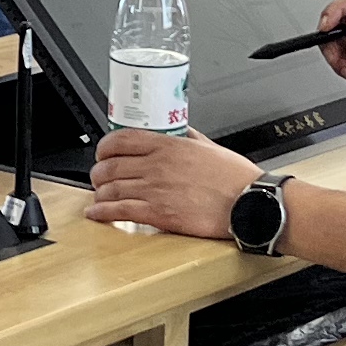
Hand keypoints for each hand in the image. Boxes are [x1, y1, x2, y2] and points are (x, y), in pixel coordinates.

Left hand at [84, 127, 259, 238]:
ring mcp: (155, 189)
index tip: (103, 153)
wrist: (248, 202)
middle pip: (110, 165)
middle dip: (99, 172)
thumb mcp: (209, 146)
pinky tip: (97, 213)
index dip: (104, 147)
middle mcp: (157, 165)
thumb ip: (189, 138)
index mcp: (168, 145)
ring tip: (100, 196)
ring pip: (111, 188)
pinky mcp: (158, 213)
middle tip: (99, 177)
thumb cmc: (235, 178)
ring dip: (100, 193)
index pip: (121, 140)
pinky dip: (103, 212)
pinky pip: (119, 211)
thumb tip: (179, 132)